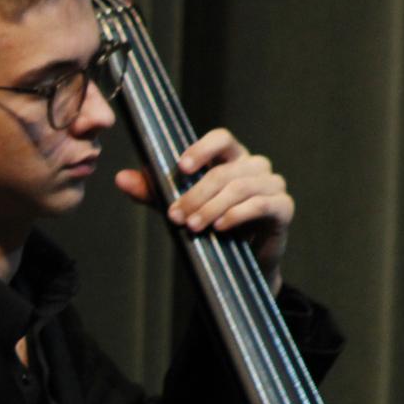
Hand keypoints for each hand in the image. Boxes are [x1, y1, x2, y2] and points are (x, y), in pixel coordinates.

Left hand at [114, 128, 292, 291]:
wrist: (242, 264)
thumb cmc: (212, 226)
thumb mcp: (179, 207)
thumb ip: (153, 192)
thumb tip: (120, 179)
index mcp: (232, 158)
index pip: (221, 138)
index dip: (202, 148)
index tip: (181, 166)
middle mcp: (255, 166)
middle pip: (224, 170)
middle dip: (195, 194)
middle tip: (175, 216)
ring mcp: (273, 185)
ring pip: (240, 187)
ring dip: (212, 207)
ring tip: (193, 226)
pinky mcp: (283, 207)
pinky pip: (262, 204)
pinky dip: (238, 215)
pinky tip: (221, 227)